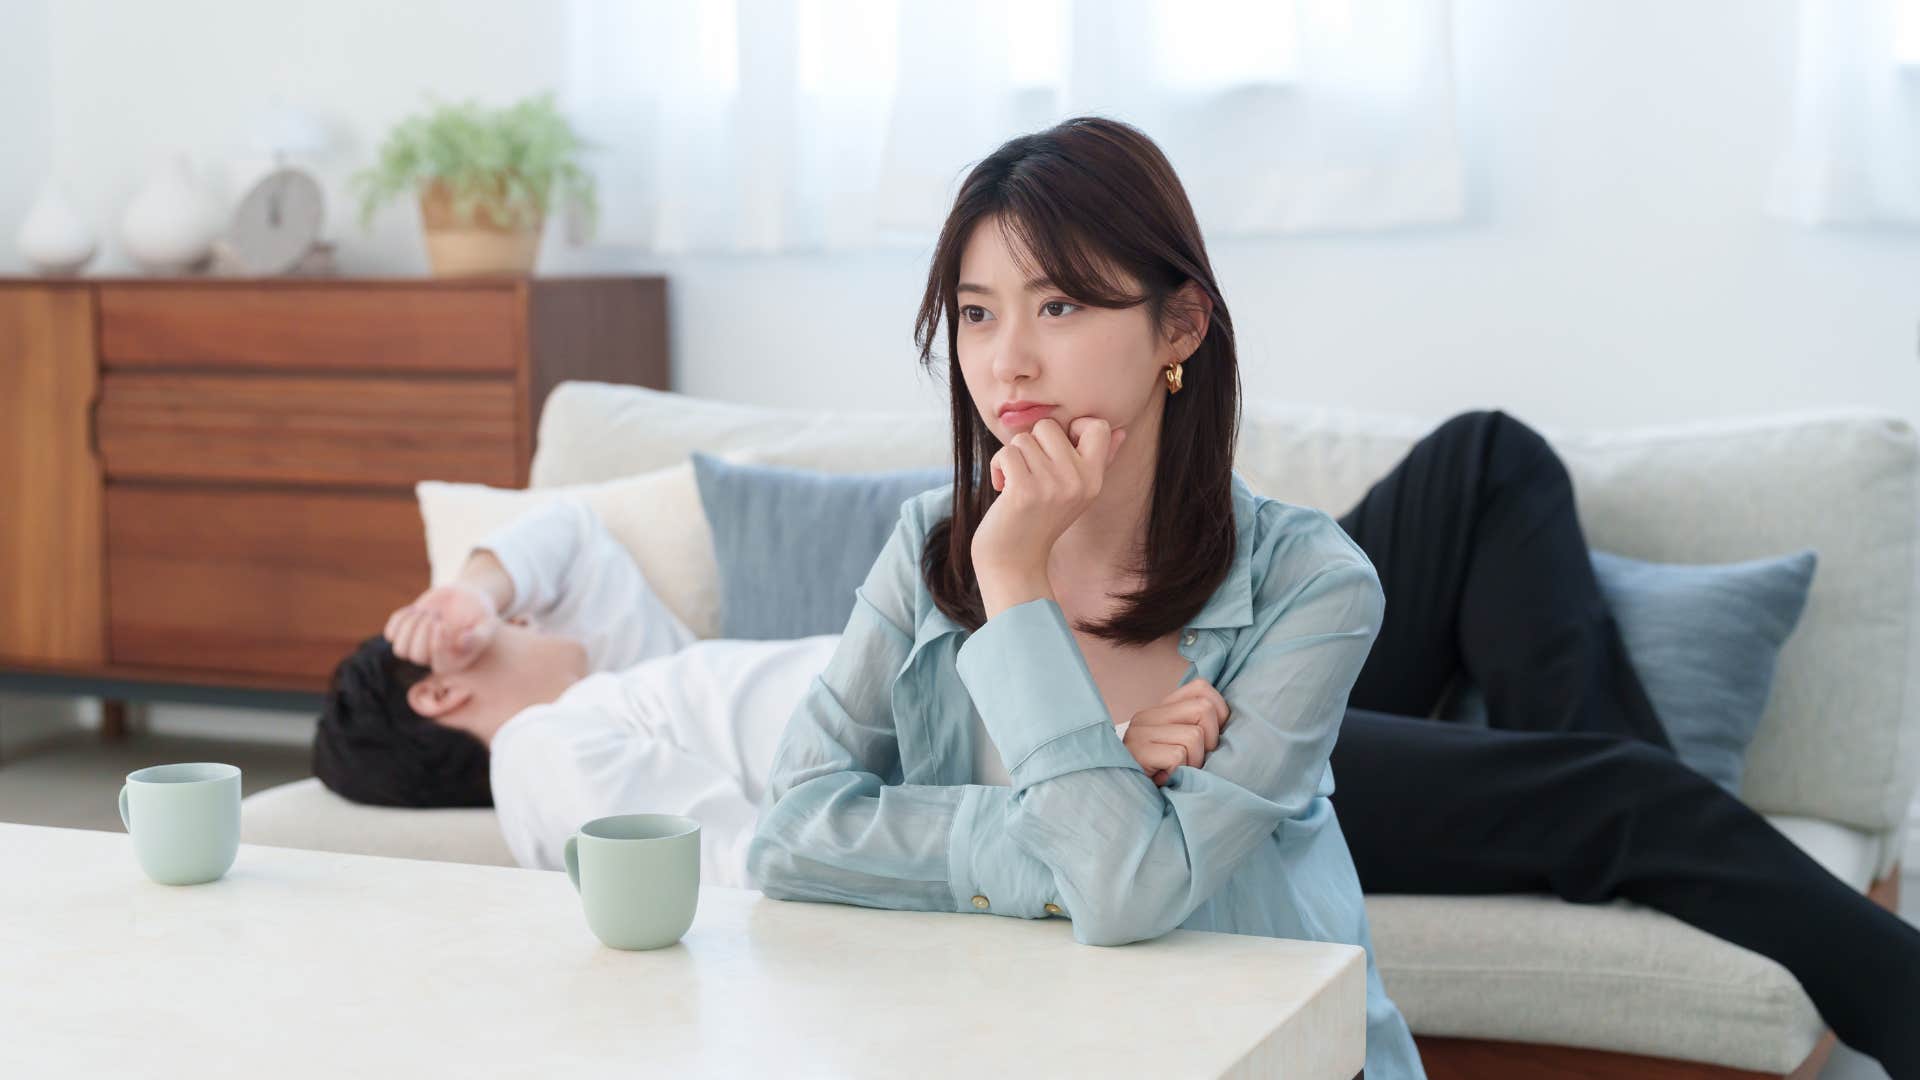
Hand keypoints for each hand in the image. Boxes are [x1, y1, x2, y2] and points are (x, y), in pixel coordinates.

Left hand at [382, 583, 500, 672]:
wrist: (465, 597)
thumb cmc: (479, 612)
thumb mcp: (487, 623)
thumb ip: (480, 636)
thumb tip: (462, 643)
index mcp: (455, 662)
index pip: (439, 664)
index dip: (436, 645)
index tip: (443, 623)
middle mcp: (434, 659)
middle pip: (416, 657)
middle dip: (422, 631)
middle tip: (436, 615)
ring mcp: (417, 647)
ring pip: (399, 649)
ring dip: (409, 626)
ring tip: (425, 612)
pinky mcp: (405, 633)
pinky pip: (390, 633)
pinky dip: (400, 619)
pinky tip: (416, 609)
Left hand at [972, 416, 1126, 580]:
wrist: (1014, 561)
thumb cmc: (1040, 520)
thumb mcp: (1076, 492)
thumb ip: (1099, 460)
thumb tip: (1120, 431)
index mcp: (1095, 479)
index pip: (1098, 426)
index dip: (1072, 427)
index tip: (1056, 450)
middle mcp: (1079, 481)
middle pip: (1049, 426)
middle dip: (1031, 445)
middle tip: (1030, 473)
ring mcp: (1052, 487)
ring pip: (1023, 439)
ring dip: (1011, 458)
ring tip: (1015, 483)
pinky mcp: (1024, 491)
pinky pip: (1007, 453)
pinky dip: (997, 467)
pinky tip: (1003, 487)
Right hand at [1122, 677, 1229, 785]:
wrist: (1129, 803)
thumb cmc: (1164, 778)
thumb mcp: (1183, 748)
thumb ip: (1198, 729)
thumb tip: (1230, 721)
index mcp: (1160, 710)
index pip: (1201, 688)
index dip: (1219, 714)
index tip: (1211, 741)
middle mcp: (1147, 715)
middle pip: (1204, 708)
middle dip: (1211, 741)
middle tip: (1195, 761)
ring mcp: (1139, 732)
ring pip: (1194, 735)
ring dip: (1195, 761)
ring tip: (1179, 772)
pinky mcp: (1137, 751)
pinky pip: (1178, 755)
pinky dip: (1180, 772)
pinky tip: (1166, 778)